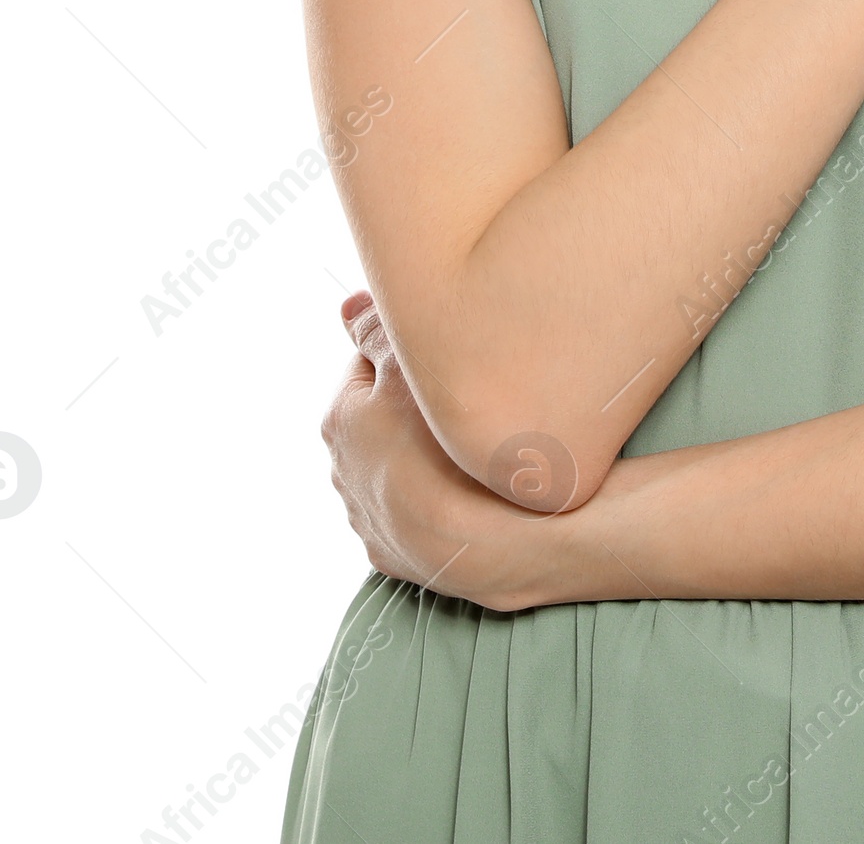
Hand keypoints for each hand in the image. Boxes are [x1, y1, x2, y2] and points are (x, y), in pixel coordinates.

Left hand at [321, 291, 576, 610]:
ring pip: (403, 467)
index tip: (454, 357)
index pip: (373, 361)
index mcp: (340, 422)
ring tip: (479, 448)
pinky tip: (474, 492)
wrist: (516, 543)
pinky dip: (442, 500)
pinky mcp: (404, 562)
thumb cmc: (464, 446)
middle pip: (385, 417)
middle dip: (418, 405)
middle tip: (472, 398)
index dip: (417, 353)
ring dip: (429, 455)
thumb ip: (375, 329)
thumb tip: (346, 308)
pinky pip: (421, 515)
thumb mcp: (416, 364)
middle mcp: (344, 477)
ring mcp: (372, 525)